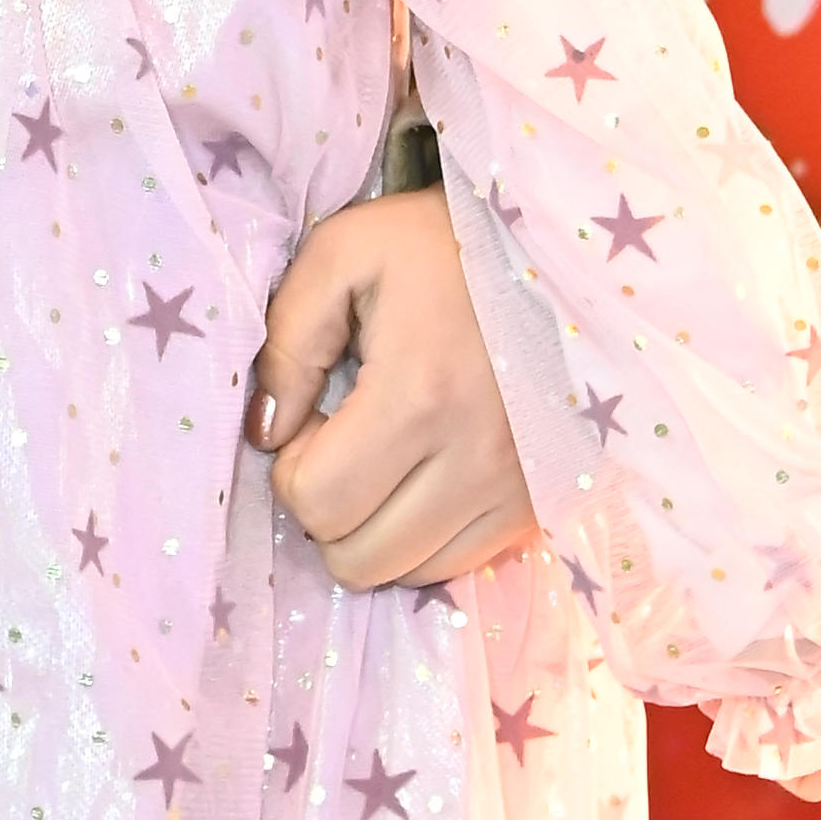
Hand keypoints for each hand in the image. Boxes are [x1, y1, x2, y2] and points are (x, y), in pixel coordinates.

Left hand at [247, 183, 534, 592]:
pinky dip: (423, 537)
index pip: (317, 502)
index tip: (315, 418)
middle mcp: (474, 459)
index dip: (291, 470)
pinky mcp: (542, 503)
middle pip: (358, 559)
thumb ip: (286, 343)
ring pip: (408, 574)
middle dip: (327, 510)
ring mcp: (517, 489)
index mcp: (418, 396)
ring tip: (387, 458)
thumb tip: (264, 435)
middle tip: (344, 444)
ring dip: (375, 530)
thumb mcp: (342, 255)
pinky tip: (425, 476)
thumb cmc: (439, 246)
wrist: (556, 250)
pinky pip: (459, 566)